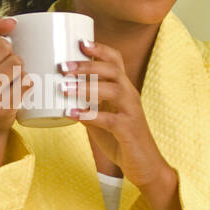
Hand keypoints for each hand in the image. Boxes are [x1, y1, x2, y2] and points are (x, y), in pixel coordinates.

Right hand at [0, 14, 32, 138]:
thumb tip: (9, 20)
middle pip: (4, 46)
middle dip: (9, 53)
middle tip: (2, 69)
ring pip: (17, 62)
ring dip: (19, 68)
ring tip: (10, 80)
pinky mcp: (2, 110)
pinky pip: (27, 81)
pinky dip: (26, 84)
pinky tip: (15, 91)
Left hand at [61, 39, 172, 191]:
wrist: (145, 166)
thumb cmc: (122, 140)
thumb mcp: (102, 118)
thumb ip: (88, 106)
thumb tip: (63, 97)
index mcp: (124, 89)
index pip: (116, 61)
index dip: (100, 49)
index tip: (81, 42)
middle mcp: (130, 96)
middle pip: (112, 70)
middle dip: (87, 65)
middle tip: (63, 66)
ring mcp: (131, 112)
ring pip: (112, 90)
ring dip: (86, 86)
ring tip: (63, 87)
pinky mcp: (128, 130)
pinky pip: (109, 119)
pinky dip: (89, 114)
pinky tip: (72, 113)